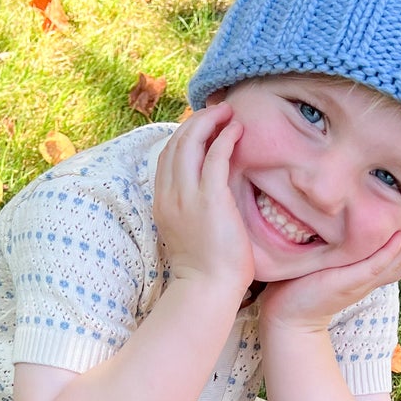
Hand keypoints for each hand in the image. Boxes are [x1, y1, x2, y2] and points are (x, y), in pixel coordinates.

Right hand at [153, 103, 254, 301]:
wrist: (207, 289)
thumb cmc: (207, 268)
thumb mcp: (190, 231)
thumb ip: (193, 207)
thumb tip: (210, 191)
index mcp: (162, 202)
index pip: (168, 156)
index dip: (185, 134)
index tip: (204, 127)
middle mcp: (169, 194)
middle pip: (176, 142)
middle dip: (197, 121)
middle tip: (218, 111)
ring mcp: (186, 195)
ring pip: (190, 141)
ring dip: (209, 121)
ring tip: (228, 112)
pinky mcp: (209, 198)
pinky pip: (214, 156)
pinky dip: (225, 137)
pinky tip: (237, 129)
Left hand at [258, 206, 400, 332]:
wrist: (288, 315)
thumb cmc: (304, 284)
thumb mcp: (332, 260)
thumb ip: (344, 242)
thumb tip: (342, 211)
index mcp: (371, 272)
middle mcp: (372, 277)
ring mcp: (363, 281)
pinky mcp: (349, 282)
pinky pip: (377, 267)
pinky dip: (391, 252)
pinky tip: (400, 235)